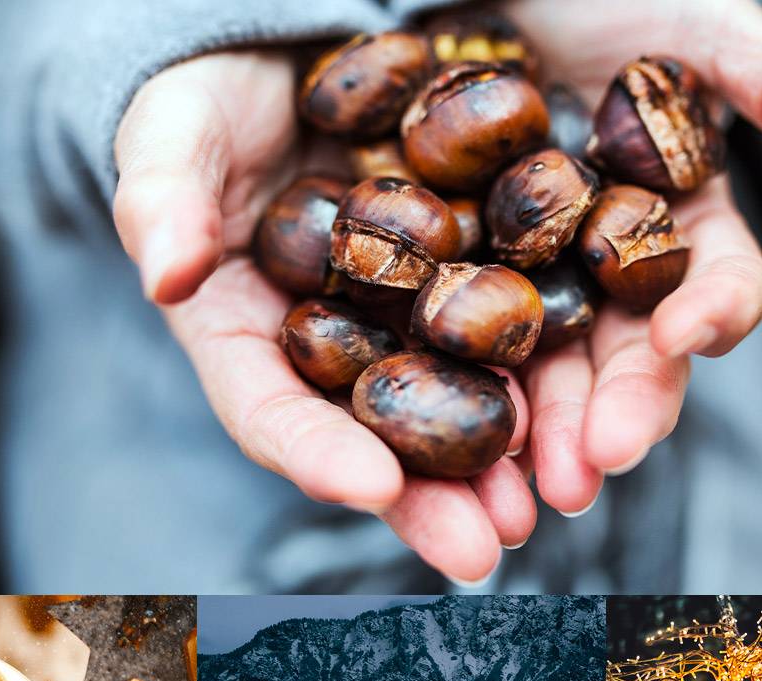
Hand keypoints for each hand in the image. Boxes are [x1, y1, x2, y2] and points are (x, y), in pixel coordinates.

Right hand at [113, 52, 535, 584]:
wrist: (296, 52)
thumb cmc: (214, 98)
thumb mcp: (175, 129)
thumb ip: (163, 194)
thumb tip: (165, 274)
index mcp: (253, 332)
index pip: (271, 409)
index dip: (315, 452)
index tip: (368, 488)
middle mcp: (341, 345)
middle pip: (381, 436)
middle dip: (432, 497)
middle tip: (482, 548)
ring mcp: (413, 315)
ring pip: (461, 399)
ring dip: (510, 457)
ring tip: (556, 499)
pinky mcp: (481, 270)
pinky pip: (524, 328)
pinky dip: (561, 371)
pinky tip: (599, 408)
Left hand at [502, 0, 761, 511]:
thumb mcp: (688, 25)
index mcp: (678, 225)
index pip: (712, 287)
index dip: (710, 314)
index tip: (686, 335)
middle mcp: (609, 273)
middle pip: (624, 358)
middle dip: (615, 413)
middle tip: (593, 468)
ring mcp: (530, 285)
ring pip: (544, 377)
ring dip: (542, 437)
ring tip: (528, 489)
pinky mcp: (453, 287)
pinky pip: (456, 349)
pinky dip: (458, 395)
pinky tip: (445, 441)